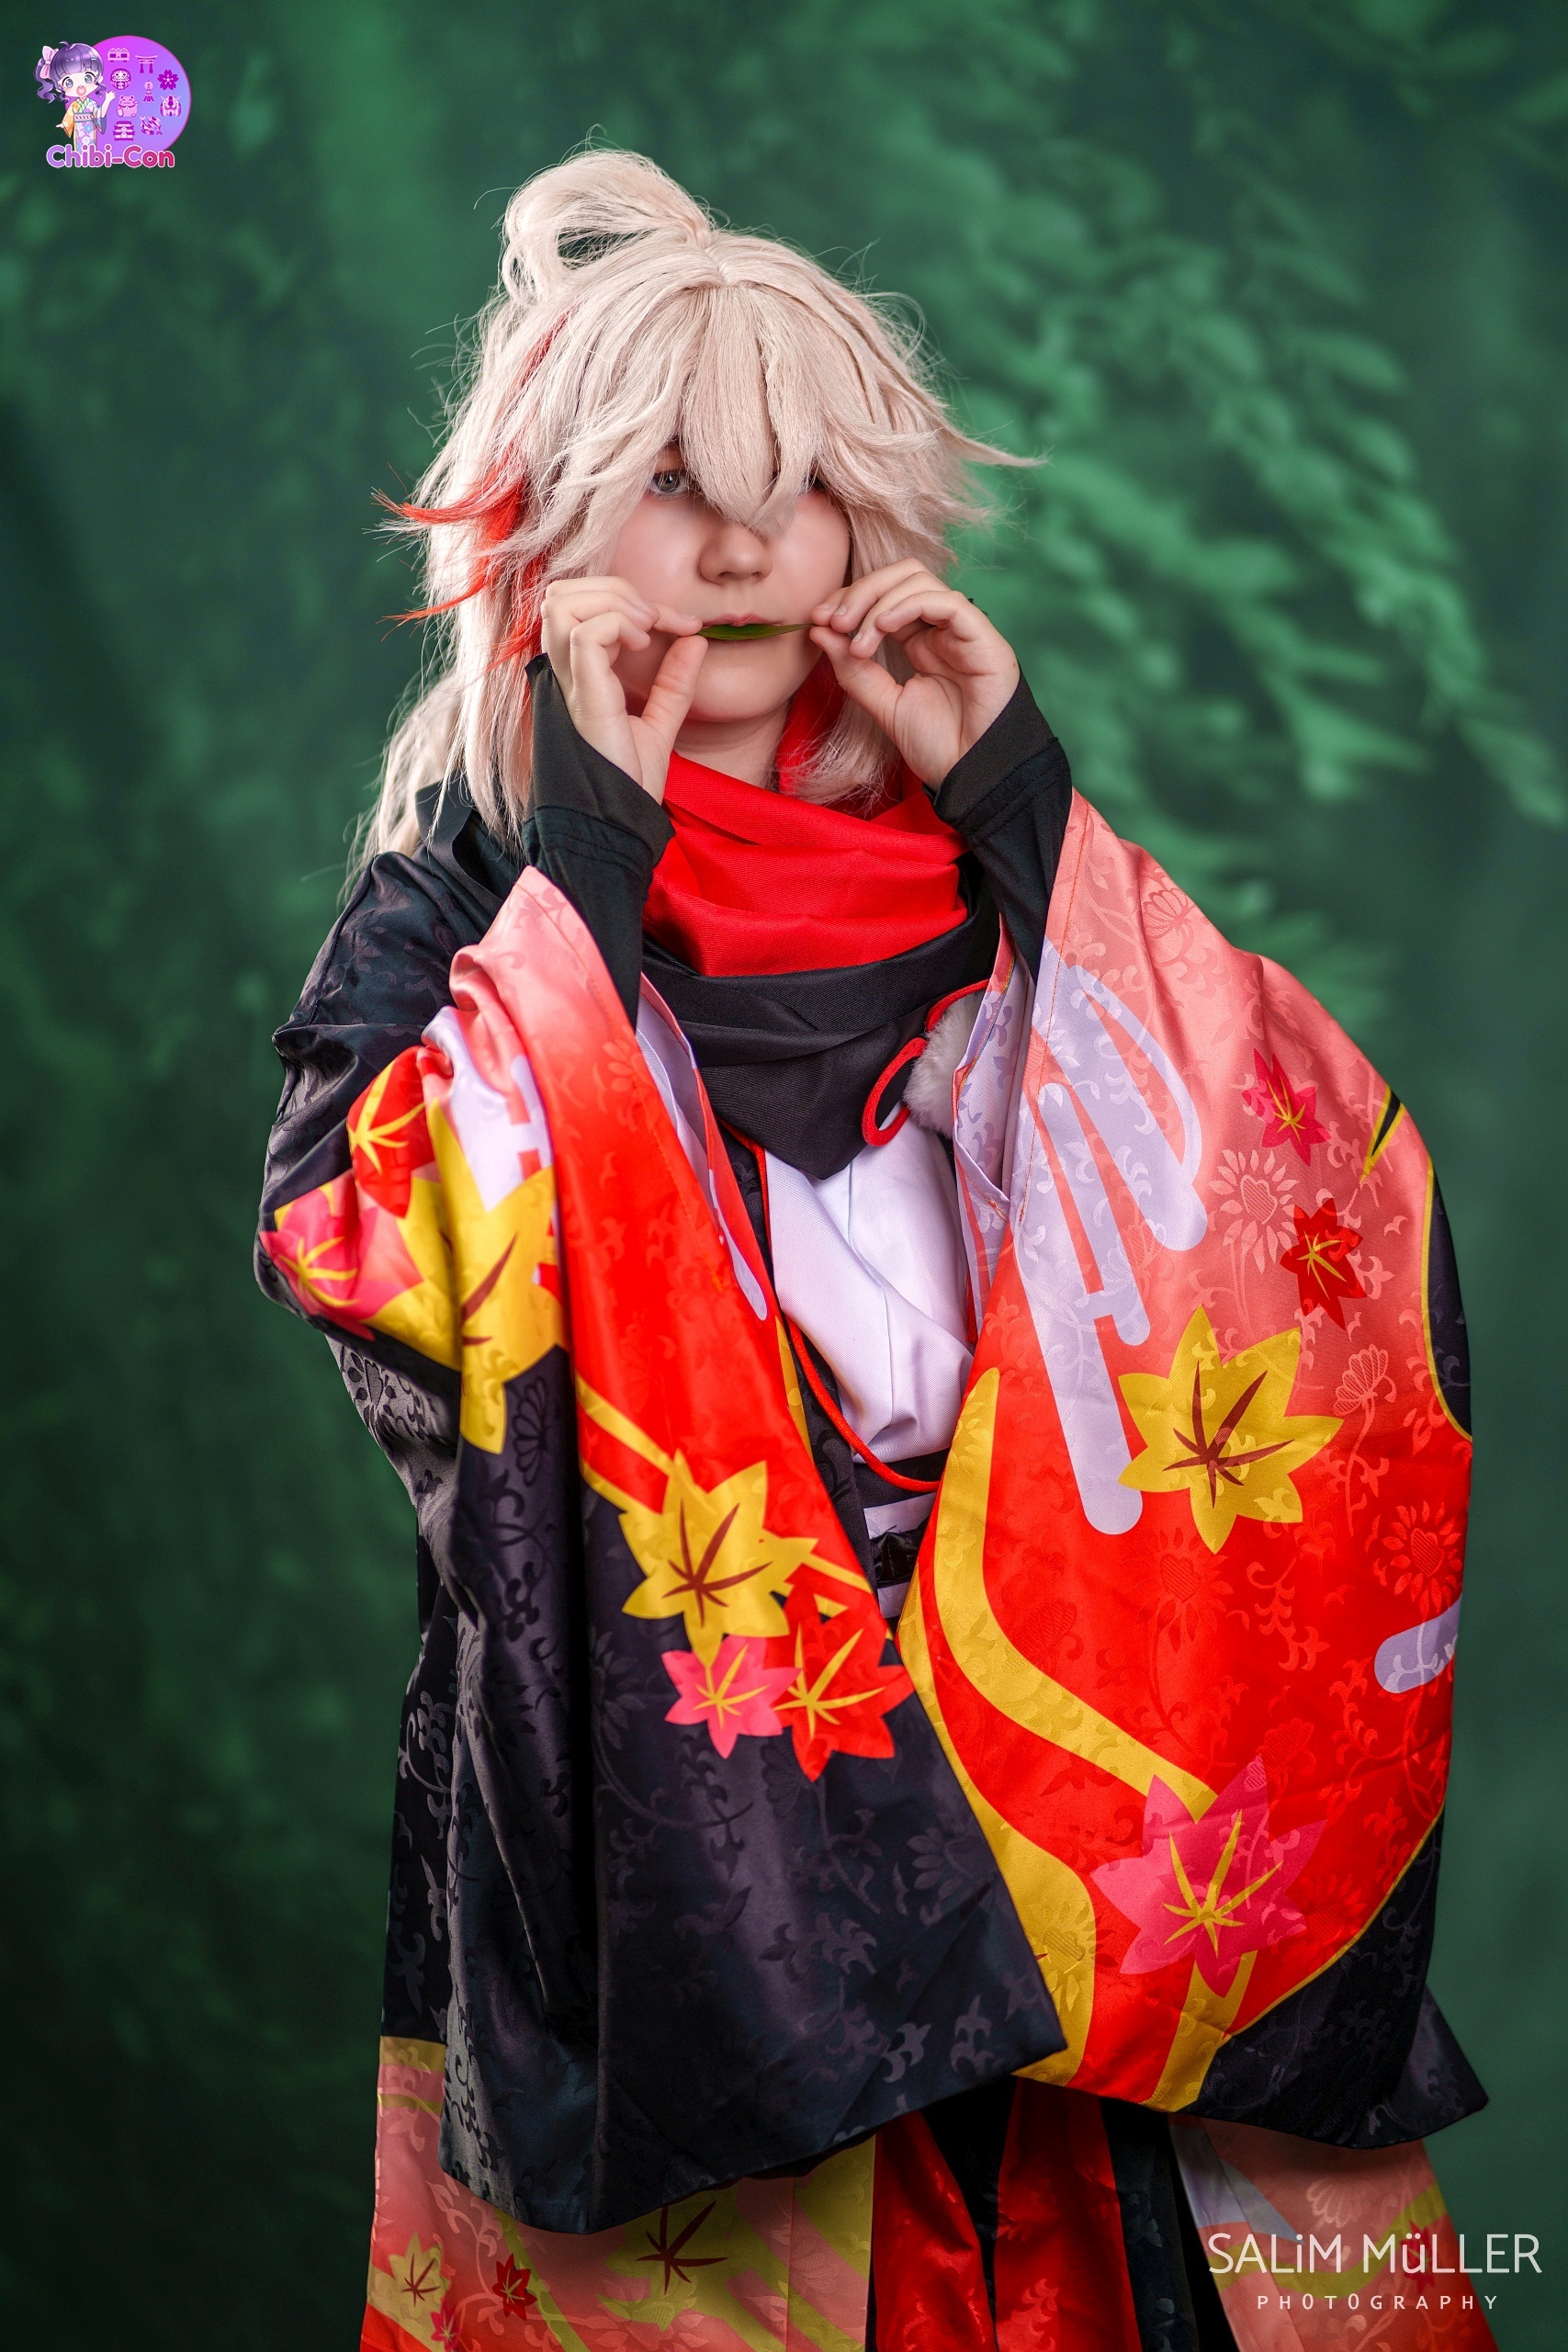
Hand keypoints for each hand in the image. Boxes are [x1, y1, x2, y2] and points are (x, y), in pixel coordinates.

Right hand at [540, 576, 707, 802]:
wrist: (622, 820)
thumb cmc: (630, 781)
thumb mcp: (660, 722)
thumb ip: (674, 682)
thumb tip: (696, 640)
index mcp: (578, 675)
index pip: (582, 606)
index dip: (631, 599)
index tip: (683, 624)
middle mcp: (565, 673)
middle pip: (560, 593)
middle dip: (613, 588)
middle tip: (655, 619)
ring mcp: (568, 681)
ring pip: (560, 602)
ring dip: (611, 601)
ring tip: (646, 628)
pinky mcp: (580, 695)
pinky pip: (584, 633)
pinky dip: (617, 624)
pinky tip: (643, 644)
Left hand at [808, 563, 1018, 785]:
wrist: (972, 775)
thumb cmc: (938, 746)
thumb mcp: (883, 704)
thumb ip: (853, 669)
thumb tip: (818, 629)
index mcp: (920, 641)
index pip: (884, 596)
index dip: (849, 599)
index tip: (819, 620)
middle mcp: (940, 629)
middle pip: (900, 577)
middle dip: (861, 592)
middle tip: (834, 620)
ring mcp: (962, 631)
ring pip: (920, 581)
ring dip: (879, 601)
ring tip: (859, 639)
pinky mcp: (982, 637)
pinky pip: (946, 601)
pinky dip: (908, 604)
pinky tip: (883, 627)